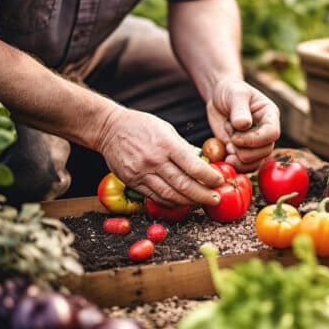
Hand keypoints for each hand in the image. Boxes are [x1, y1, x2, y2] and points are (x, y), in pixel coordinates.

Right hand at [96, 107, 223, 206]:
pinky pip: (155, 197)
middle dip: (203, 195)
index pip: (192, 166)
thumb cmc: (141, 126)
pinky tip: (182, 202)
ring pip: (170, 195)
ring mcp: (141, 173)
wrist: (109, 129)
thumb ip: (184, 147)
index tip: (219, 181)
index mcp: (165, 144)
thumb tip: (203, 161)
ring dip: (189, 202)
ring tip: (202, 202)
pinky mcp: (132, 182)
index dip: (209, 177)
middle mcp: (153, 160)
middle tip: (216, 198)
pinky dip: (171, 202)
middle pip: (183, 185)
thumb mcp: (166, 129)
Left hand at [206, 79, 280, 171]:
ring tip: (227, 146)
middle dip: (244, 150)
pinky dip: (233, 165)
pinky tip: (224, 155)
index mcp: (270, 116)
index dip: (255, 140)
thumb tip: (243, 125)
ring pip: (255, 162)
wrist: (219, 98)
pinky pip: (244, 167)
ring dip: (238, 159)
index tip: (235, 138)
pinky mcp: (244, 152)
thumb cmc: (230, 91)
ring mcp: (256, 144)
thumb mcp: (235, 93)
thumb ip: (240, 108)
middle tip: (230, 138)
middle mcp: (266, 132)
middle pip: (265, 151)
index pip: (272, 134)